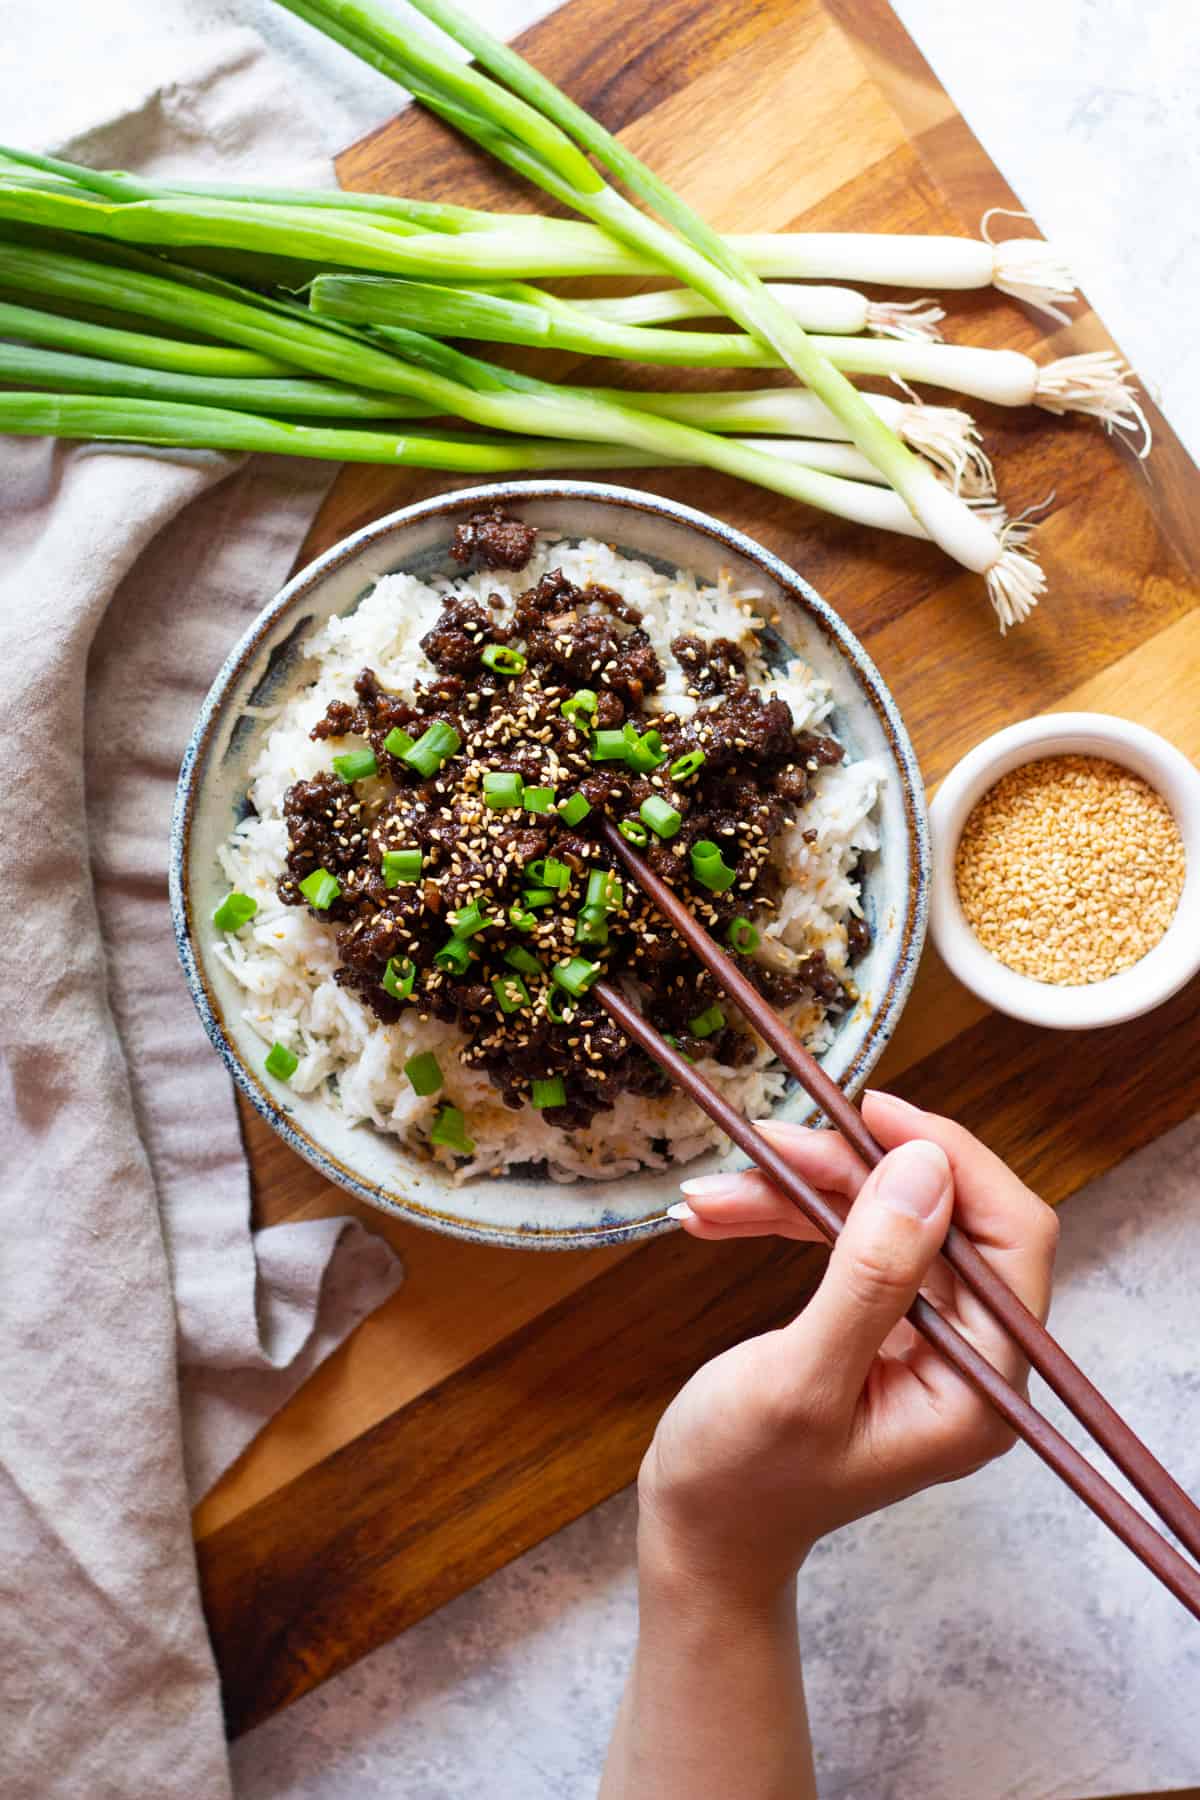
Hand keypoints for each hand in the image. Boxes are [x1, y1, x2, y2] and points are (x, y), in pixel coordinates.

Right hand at [637, 1091, 1058, 1602]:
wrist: (699, 1533)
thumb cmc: (743, 1480)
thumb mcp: (800, 1378)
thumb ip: (870, 1275)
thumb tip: (926, 1167)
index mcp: (978, 1388)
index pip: (1011, 1238)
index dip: (951, 1160)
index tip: (874, 1113)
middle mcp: (968, 1359)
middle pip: (938, 1215)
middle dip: (848, 1171)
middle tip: (772, 1141)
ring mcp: (926, 1341)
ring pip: (883, 1218)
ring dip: (798, 1192)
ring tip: (712, 1195)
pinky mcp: (880, 1325)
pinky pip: (847, 1241)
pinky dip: (784, 1218)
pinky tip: (720, 1214)